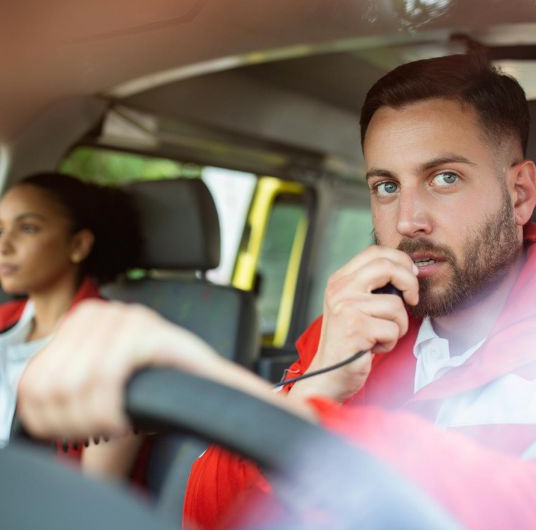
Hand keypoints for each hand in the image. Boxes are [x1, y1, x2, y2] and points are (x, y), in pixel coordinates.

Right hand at [18, 300, 315, 440]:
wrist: (157, 358)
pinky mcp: (65, 329)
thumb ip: (248, 397)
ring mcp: (89, 319)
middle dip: (84, 417)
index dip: (105, 414)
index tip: (119, 426)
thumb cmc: (186, 372)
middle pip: (72, 383)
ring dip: (64, 413)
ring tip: (92, 417)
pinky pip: (31, 375)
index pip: (106, 376)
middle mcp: (118, 316)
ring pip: (47, 382)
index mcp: (151, 329)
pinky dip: (43, 403)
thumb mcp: (218, 382)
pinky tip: (71, 408)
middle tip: (106, 424)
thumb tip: (297, 417)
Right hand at [289, 246, 417, 402]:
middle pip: (387, 267)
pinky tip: (373, 347)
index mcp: (339, 279)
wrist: (329, 373)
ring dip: (399, 326)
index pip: (374, 252)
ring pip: (396, 305)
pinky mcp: (354, 328)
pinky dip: (390, 342)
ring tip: (381, 335)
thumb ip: (372, 286)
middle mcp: (339, 289)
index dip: (400, 260)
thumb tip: (408, 271)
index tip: (412, 276)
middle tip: (412, 300)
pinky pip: (393, 330)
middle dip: (410, 283)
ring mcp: (345, 307)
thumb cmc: (350, 340)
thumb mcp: (355, 305)